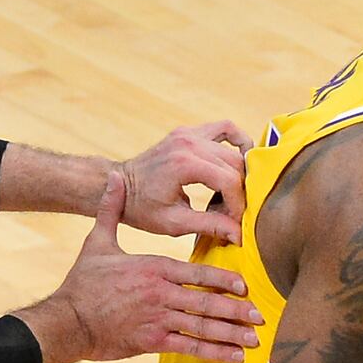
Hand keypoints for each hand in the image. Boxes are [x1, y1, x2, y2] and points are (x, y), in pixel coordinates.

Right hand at [23, 173, 262, 362]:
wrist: (67, 320)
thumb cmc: (83, 282)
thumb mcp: (97, 242)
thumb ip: (110, 211)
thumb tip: (112, 179)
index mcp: (154, 268)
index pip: (197, 273)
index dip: (224, 280)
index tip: (245, 285)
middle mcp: (160, 294)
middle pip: (206, 302)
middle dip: (236, 310)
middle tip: (261, 315)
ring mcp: (157, 319)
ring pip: (202, 326)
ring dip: (231, 333)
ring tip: (254, 338)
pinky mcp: (151, 342)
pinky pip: (188, 347)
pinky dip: (213, 352)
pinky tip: (233, 356)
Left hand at [120, 121, 252, 243]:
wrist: (120, 187)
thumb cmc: (142, 208)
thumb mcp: (174, 223)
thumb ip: (209, 226)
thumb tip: (239, 234)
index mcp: (183, 165)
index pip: (229, 181)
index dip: (238, 204)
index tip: (236, 221)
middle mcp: (188, 143)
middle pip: (234, 165)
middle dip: (241, 190)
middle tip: (235, 211)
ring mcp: (189, 134)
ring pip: (234, 147)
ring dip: (241, 171)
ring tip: (239, 191)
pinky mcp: (189, 132)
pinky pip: (224, 128)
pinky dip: (237, 141)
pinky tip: (239, 159)